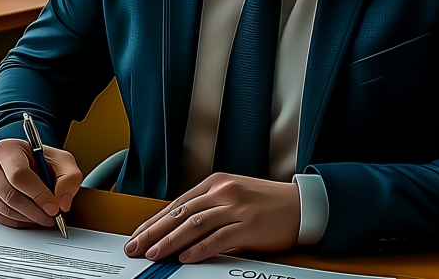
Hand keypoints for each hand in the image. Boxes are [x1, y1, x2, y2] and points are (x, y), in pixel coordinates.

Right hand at [0, 138, 82, 228]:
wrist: (26, 162)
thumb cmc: (42, 160)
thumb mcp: (62, 161)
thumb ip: (69, 178)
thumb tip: (63, 202)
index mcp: (7, 149)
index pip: (19, 175)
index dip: (38, 194)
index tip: (54, 207)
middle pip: (10, 195)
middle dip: (35, 210)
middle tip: (51, 216)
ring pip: (4, 209)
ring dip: (28, 218)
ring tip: (44, 217)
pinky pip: (0, 217)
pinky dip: (18, 222)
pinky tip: (32, 218)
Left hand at [124, 173, 300, 263]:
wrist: (301, 205)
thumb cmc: (267, 202)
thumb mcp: (234, 195)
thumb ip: (208, 205)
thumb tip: (178, 226)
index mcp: (216, 182)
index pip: (178, 204)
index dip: (155, 221)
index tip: (139, 234)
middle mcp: (224, 191)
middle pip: (181, 213)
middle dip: (154, 231)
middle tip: (136, 246)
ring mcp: (236, 207)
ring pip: (195, 224)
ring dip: (170, 241)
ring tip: (154, 254)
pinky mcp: (249, 225)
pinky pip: (218, 238)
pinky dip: (199, 249)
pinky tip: (185, 257)